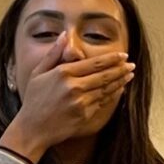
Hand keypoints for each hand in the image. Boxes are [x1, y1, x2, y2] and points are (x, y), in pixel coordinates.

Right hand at [4, 32, 134, 159]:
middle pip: (104, 75)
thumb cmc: (33, 101)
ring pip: (106, 88)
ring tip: (129, 75)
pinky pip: (102, 102)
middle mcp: (74, 87)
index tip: (122, 56)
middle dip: (120, 69)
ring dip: (120, 81)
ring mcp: (80, 102)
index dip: (111, 59)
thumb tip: (64, 35)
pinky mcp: (84, 115)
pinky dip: (112, 95)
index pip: (94, 63)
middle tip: (130, 65)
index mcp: (63, 73)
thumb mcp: (38, 74)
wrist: (32, 129)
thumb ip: (53, 54)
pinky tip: (118, 89)